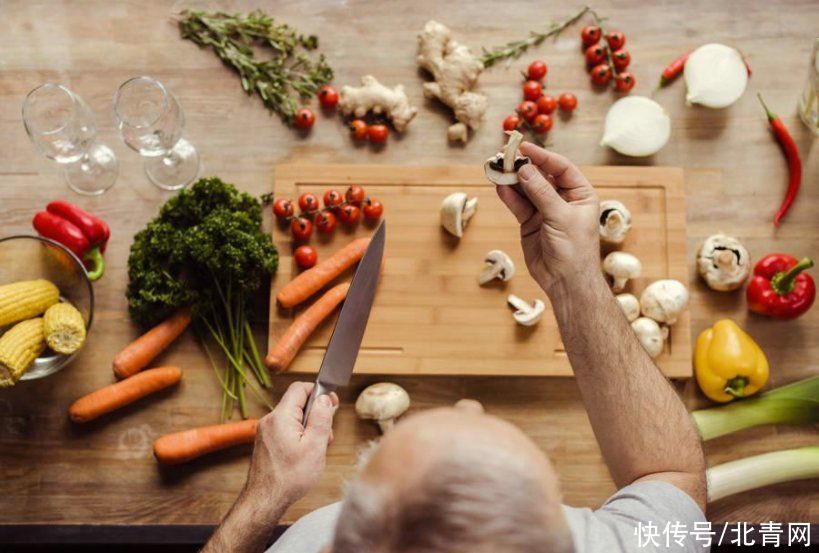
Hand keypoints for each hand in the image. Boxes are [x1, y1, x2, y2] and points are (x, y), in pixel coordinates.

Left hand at [242, 382, 338, 511]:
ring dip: (308, 428)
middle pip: (297, 404)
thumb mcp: (315, 446)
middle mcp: (269, 420)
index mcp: (281, 417)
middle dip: (315, 415)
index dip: (318, 392)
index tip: (331, 404)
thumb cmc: (290, 477)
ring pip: (292, 418)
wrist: (265, 500)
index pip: (300, 388)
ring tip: (315, 449)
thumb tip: (324, 398)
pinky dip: (298, 436)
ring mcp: (265, 432)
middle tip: (326, 435)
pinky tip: (304, 454)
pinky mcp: (265, 442)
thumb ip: (321, 418)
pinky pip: (285, 429)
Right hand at [496, 143, 599, 295]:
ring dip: (512, 179)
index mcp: (580, 194)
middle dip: (523, 166)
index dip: (543, 156)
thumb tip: (524, 170)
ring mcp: (545, 211)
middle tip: (505, 155)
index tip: (524, 147)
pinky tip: (499, 186)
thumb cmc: (574, 250)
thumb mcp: (560, 217)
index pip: (561, 168)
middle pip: (541, 176)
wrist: (565, 282)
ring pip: (526, 189)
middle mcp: (563, 199)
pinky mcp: (530, 223)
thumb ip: (541, 192)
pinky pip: (518, 205)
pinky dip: (508, 196)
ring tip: (497, 168)